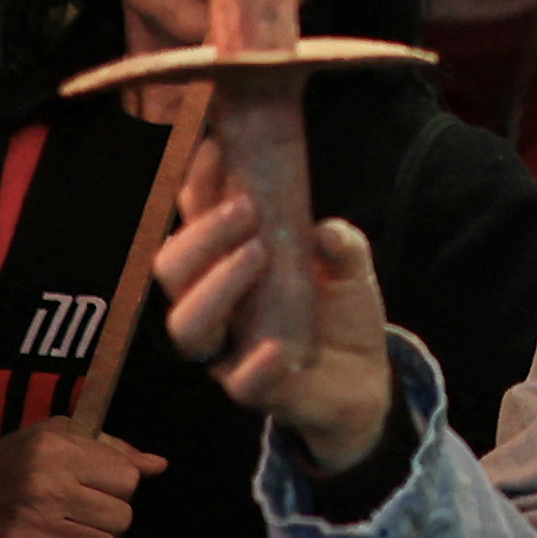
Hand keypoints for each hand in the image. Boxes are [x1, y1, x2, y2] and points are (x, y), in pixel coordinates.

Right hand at [0, 422, 164, 537]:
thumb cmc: (7, 469)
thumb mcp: (49, 440)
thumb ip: (107, 448)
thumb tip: (158, 465)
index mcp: (55, 448)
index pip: (126, 476)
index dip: (122, 487)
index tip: (106, 492)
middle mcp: (46, 484)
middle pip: (122, 514)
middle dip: (116, 521)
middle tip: (97, 522)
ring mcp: (35, 523)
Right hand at [159, 182, 396, 477]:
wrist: (364, 380)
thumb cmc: (337, 312)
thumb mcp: (347, 266)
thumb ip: (341, 243)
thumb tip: (326, 229)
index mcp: (225, 267)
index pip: (191, 223)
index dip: (195, 185)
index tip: (215, 147)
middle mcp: (214, 307)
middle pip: (172, 271)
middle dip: (202, 235)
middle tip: (245, 207)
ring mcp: (229, 350)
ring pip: (187, 326)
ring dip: (216, 286)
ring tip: (256, 254)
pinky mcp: (257, 390)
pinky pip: (241, 384)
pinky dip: (256, 364)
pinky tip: (278, 347)